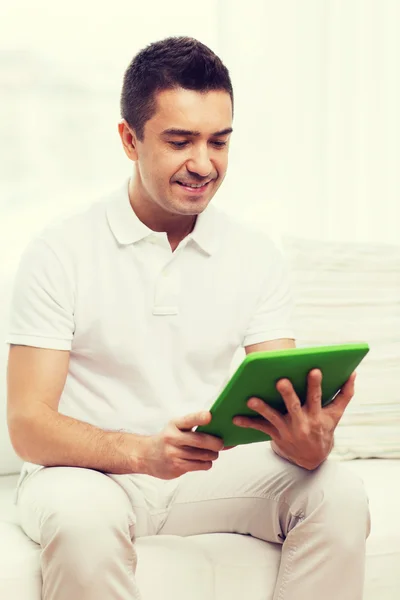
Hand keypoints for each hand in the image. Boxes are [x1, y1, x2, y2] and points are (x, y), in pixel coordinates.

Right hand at [141, 411, 223, 479]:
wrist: (146, 455)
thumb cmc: (168, 439)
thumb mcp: (176, 428)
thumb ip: (195, 427)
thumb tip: (221, 430)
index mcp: (175, 424)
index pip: (189, 420)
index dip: (199, 418)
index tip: (209, 416)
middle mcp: (173, 438)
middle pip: (200, 440)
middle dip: (215, 443)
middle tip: (221, 443)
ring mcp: (173, 453)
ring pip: (202, 455)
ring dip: (212, 455)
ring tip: (213, 453)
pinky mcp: (176, 466)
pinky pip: (199, 465)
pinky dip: (206, 464)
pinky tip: (205, 461)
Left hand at [233, 369, 355, 469]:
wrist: (313, 459)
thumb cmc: (324, 429)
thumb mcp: (336, 415)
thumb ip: (345, 394)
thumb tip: (353, 373)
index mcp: (317, 415)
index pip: (316, 397)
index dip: (315, 384)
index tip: (314, 370)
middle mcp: (302, 423)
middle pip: (294, 406)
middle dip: (287, 394)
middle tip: (280, 381)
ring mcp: (287, 430)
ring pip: (273, 417)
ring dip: (262, 408)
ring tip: (250, 399)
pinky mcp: (275, 435)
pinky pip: (260, 428)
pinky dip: (247, 423)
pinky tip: (234, 418)